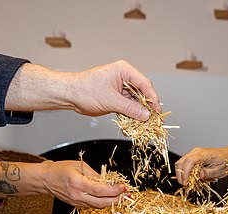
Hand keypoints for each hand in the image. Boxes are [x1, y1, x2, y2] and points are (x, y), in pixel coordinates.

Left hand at [6, 60, 159, 120]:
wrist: (69, 95)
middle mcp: (124, 78)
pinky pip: (128, 108)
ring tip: (145, 127)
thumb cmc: (85, 90)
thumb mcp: (110, 101)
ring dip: (139, 115)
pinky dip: (130, 118)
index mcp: (124, 71)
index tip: (157, 112)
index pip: (145, 84)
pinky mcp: (116, 99)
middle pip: (143, 94)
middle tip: (155, 121)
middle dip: (148, 109)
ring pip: (136, 103)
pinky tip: (133, 128)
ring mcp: (120, 89)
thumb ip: (130, 108)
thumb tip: (145, 115)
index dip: (153, 99)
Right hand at [38, 160, 128, 207]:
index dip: (114, 190)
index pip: (100, 190)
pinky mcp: (77, 205)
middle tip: (128, 195)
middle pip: (102, 202)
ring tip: (123, 197)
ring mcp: (77, 202)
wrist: (45, 179)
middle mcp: (77, 195)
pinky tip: (111, 198)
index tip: (124, 188)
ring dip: (112, 202)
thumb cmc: (60, 169)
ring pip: (99, 206)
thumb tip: (108, 181)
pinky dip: (104, 203)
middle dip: (117, 199)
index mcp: (77, 183)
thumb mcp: (79, 166)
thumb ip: (95, 174)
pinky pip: (93, 206)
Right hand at [174, 144, 227, 185]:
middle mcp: (196, 152)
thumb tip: (200, 175)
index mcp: (203, 154)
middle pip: (180, 162)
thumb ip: (209, 173)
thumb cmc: (225, 162)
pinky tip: (191, 178)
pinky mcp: (193, 157)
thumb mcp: (219, 170)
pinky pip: (185, 164)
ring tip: (188, 183)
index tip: (185, 182)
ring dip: (182, 174)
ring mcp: (193, 153)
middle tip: (185, 184)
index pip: (189, 161)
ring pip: (180, 163)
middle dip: (180, 175)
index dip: (185, 173)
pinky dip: (185, 172)